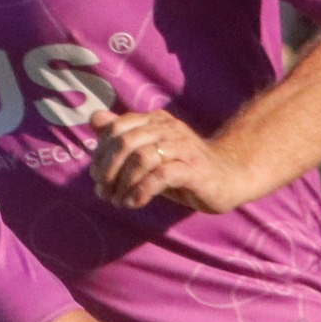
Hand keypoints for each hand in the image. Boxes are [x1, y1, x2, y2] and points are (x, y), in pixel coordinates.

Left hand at [89, 107, 247, 213]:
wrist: (226, 177)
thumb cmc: (180, 167)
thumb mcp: (147, 152)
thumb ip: (121, 136)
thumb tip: (94, 118)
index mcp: (154, 121)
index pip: (116, 128)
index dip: (100, 154)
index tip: (96, 178)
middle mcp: (168, 129)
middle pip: (125, 142)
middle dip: (108, 171)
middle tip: (104, 193)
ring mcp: (182, 148)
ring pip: (141, 158)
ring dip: (123, 184)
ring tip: (118, 201)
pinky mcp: (193, 170)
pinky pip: (161, 176)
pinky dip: (141, 191)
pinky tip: (134, 203)